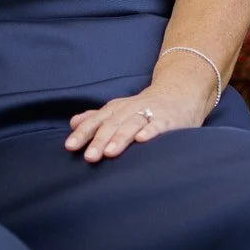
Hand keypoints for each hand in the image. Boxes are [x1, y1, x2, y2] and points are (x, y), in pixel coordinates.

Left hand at [65, 76, 208, 163]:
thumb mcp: (119, 109)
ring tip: (109, 153)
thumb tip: (73, 123)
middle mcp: (130, 110)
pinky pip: (158, 125)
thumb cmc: (145, 106)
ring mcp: (150, 113)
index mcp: (116, 110)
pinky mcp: (168, 119)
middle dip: (99, 140)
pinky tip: (142, 140)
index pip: (96, 121)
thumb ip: (97, 117)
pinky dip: (150, 132)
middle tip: (89, 157)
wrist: (180, 92)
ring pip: (132, 125)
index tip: (70, 146)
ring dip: (120, 138)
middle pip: (112, 125)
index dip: (83, 133)